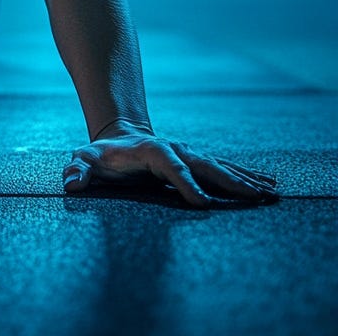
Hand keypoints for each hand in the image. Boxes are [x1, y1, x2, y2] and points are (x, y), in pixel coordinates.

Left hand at [62, 122, 277, 207]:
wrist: (118, 138)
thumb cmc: (101, 155)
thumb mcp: (85, 159)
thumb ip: (77, 169)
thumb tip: (70, 182)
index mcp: (150, 150)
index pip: (170, 167)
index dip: (184, 183)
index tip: (202, 203)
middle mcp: (174, 150)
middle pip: (203, 165)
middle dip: (228, 180)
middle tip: (253, 196)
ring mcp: (188, 155)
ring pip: (219, 167)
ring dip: (244, 180)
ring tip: (270, 192)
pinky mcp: (196, 163)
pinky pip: (224, 171)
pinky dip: (245, 178)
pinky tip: (267, 186)